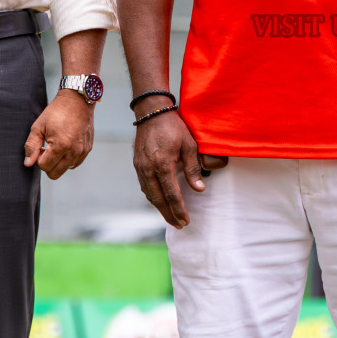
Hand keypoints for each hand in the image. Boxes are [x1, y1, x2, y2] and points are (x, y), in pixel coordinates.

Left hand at [23, 91, 95, 179]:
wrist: (77, 100)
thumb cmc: (57, 111)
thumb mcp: (39, 126)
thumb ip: (31, 146)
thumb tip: (28, 163)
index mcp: (61, 145)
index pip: (44, 166)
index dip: (38, 158)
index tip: (40, 147)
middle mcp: (74, 151)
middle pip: (55, 174)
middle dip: (47, 164)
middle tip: (46, 149)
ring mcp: (83, 151)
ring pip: (66, 170)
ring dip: (58, 162)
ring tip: (56, 146)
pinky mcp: (88, 149)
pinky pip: (75, 163)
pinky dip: (68, 159)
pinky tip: (65, 146)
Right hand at [132, 108, 203, 227]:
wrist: (151, 112)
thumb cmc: (173, 127)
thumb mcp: (189, 145)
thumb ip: (193, 168)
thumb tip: (199, 189)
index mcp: (162, 164)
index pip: (171, 194)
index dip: (179, 209)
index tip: (186, 220)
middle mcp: (148, 169)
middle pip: (158, 199)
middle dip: (169, 214)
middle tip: (179, 225)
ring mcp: (140, 167)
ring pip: (149, 194)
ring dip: (160, 208)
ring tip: (171, 217)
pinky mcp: (137, 165)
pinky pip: (144, 186)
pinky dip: (152, 197)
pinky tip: (160, 201)